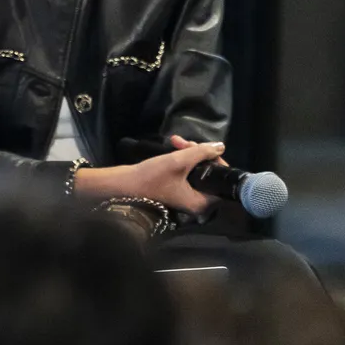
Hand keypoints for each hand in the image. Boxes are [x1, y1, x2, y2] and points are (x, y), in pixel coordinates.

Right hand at [76, 137, 224, 214]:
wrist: (124, 184)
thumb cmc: (151, 177)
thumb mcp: (178, 161)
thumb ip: (201, 152)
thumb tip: (221, 146)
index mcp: (201, 202)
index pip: (220, 181)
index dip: (217, 162)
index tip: (207, 149)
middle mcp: (197, 203)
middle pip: (209, 174)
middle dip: (199, 154)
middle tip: (185, 142)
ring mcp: (186, 197)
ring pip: (197, 171)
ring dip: (189, 153)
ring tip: (176, 141)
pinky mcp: (177, 190)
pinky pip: (188, 173)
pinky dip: (182, 160)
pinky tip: (174, 146)